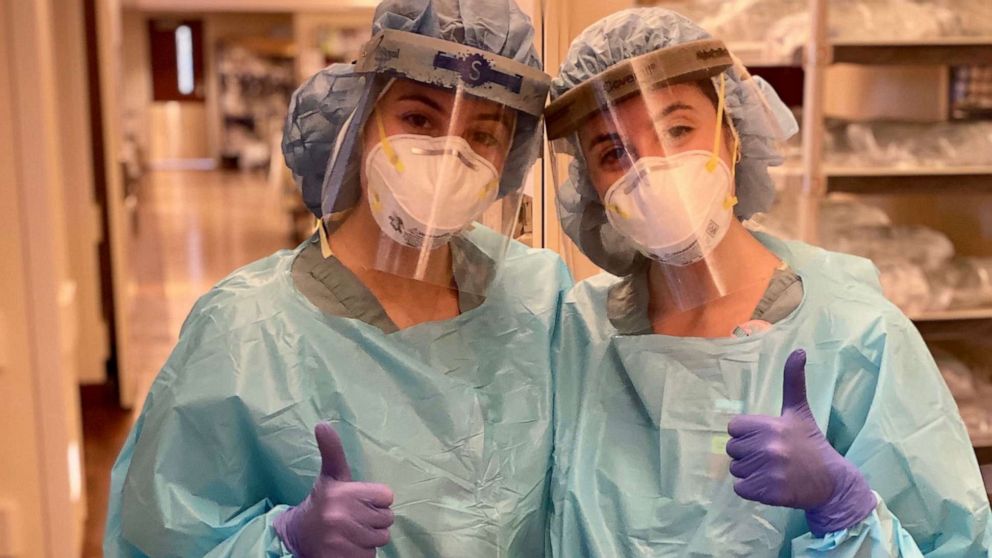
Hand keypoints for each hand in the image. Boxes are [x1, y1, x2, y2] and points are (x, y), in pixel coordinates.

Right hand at [274, 423, 394, 556]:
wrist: (298, 535)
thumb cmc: (323, 502)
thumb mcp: (330, 476)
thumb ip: (332, 451)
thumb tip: (322, 424)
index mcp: (340, 493)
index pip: (387, 496)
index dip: (377, 499)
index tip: (359, 500)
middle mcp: (338, 516)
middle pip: (387, 519)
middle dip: (374, 520)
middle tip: (353, 518)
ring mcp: (339, 540)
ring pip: (381, 539)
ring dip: (370, 538)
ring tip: (350, 532)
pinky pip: (371, 556)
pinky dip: (362, 553)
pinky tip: (348, 546)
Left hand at [726, 349, 876, 536]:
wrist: (831, 482)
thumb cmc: (810, 444)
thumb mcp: (800, 410)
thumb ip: (793, 381)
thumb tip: (799, 350)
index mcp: (771, 425)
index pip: (734, 428)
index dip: (747, 434)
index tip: (766, 438)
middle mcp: (768, 447)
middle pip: (733, 449)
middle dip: (748, 453)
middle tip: (772, 456)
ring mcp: (768, 471)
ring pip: (736, 469)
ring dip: (750, 472)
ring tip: (773, 470)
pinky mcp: (768, 492)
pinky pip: (740, 488)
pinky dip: (752, 489)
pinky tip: (770, 484)